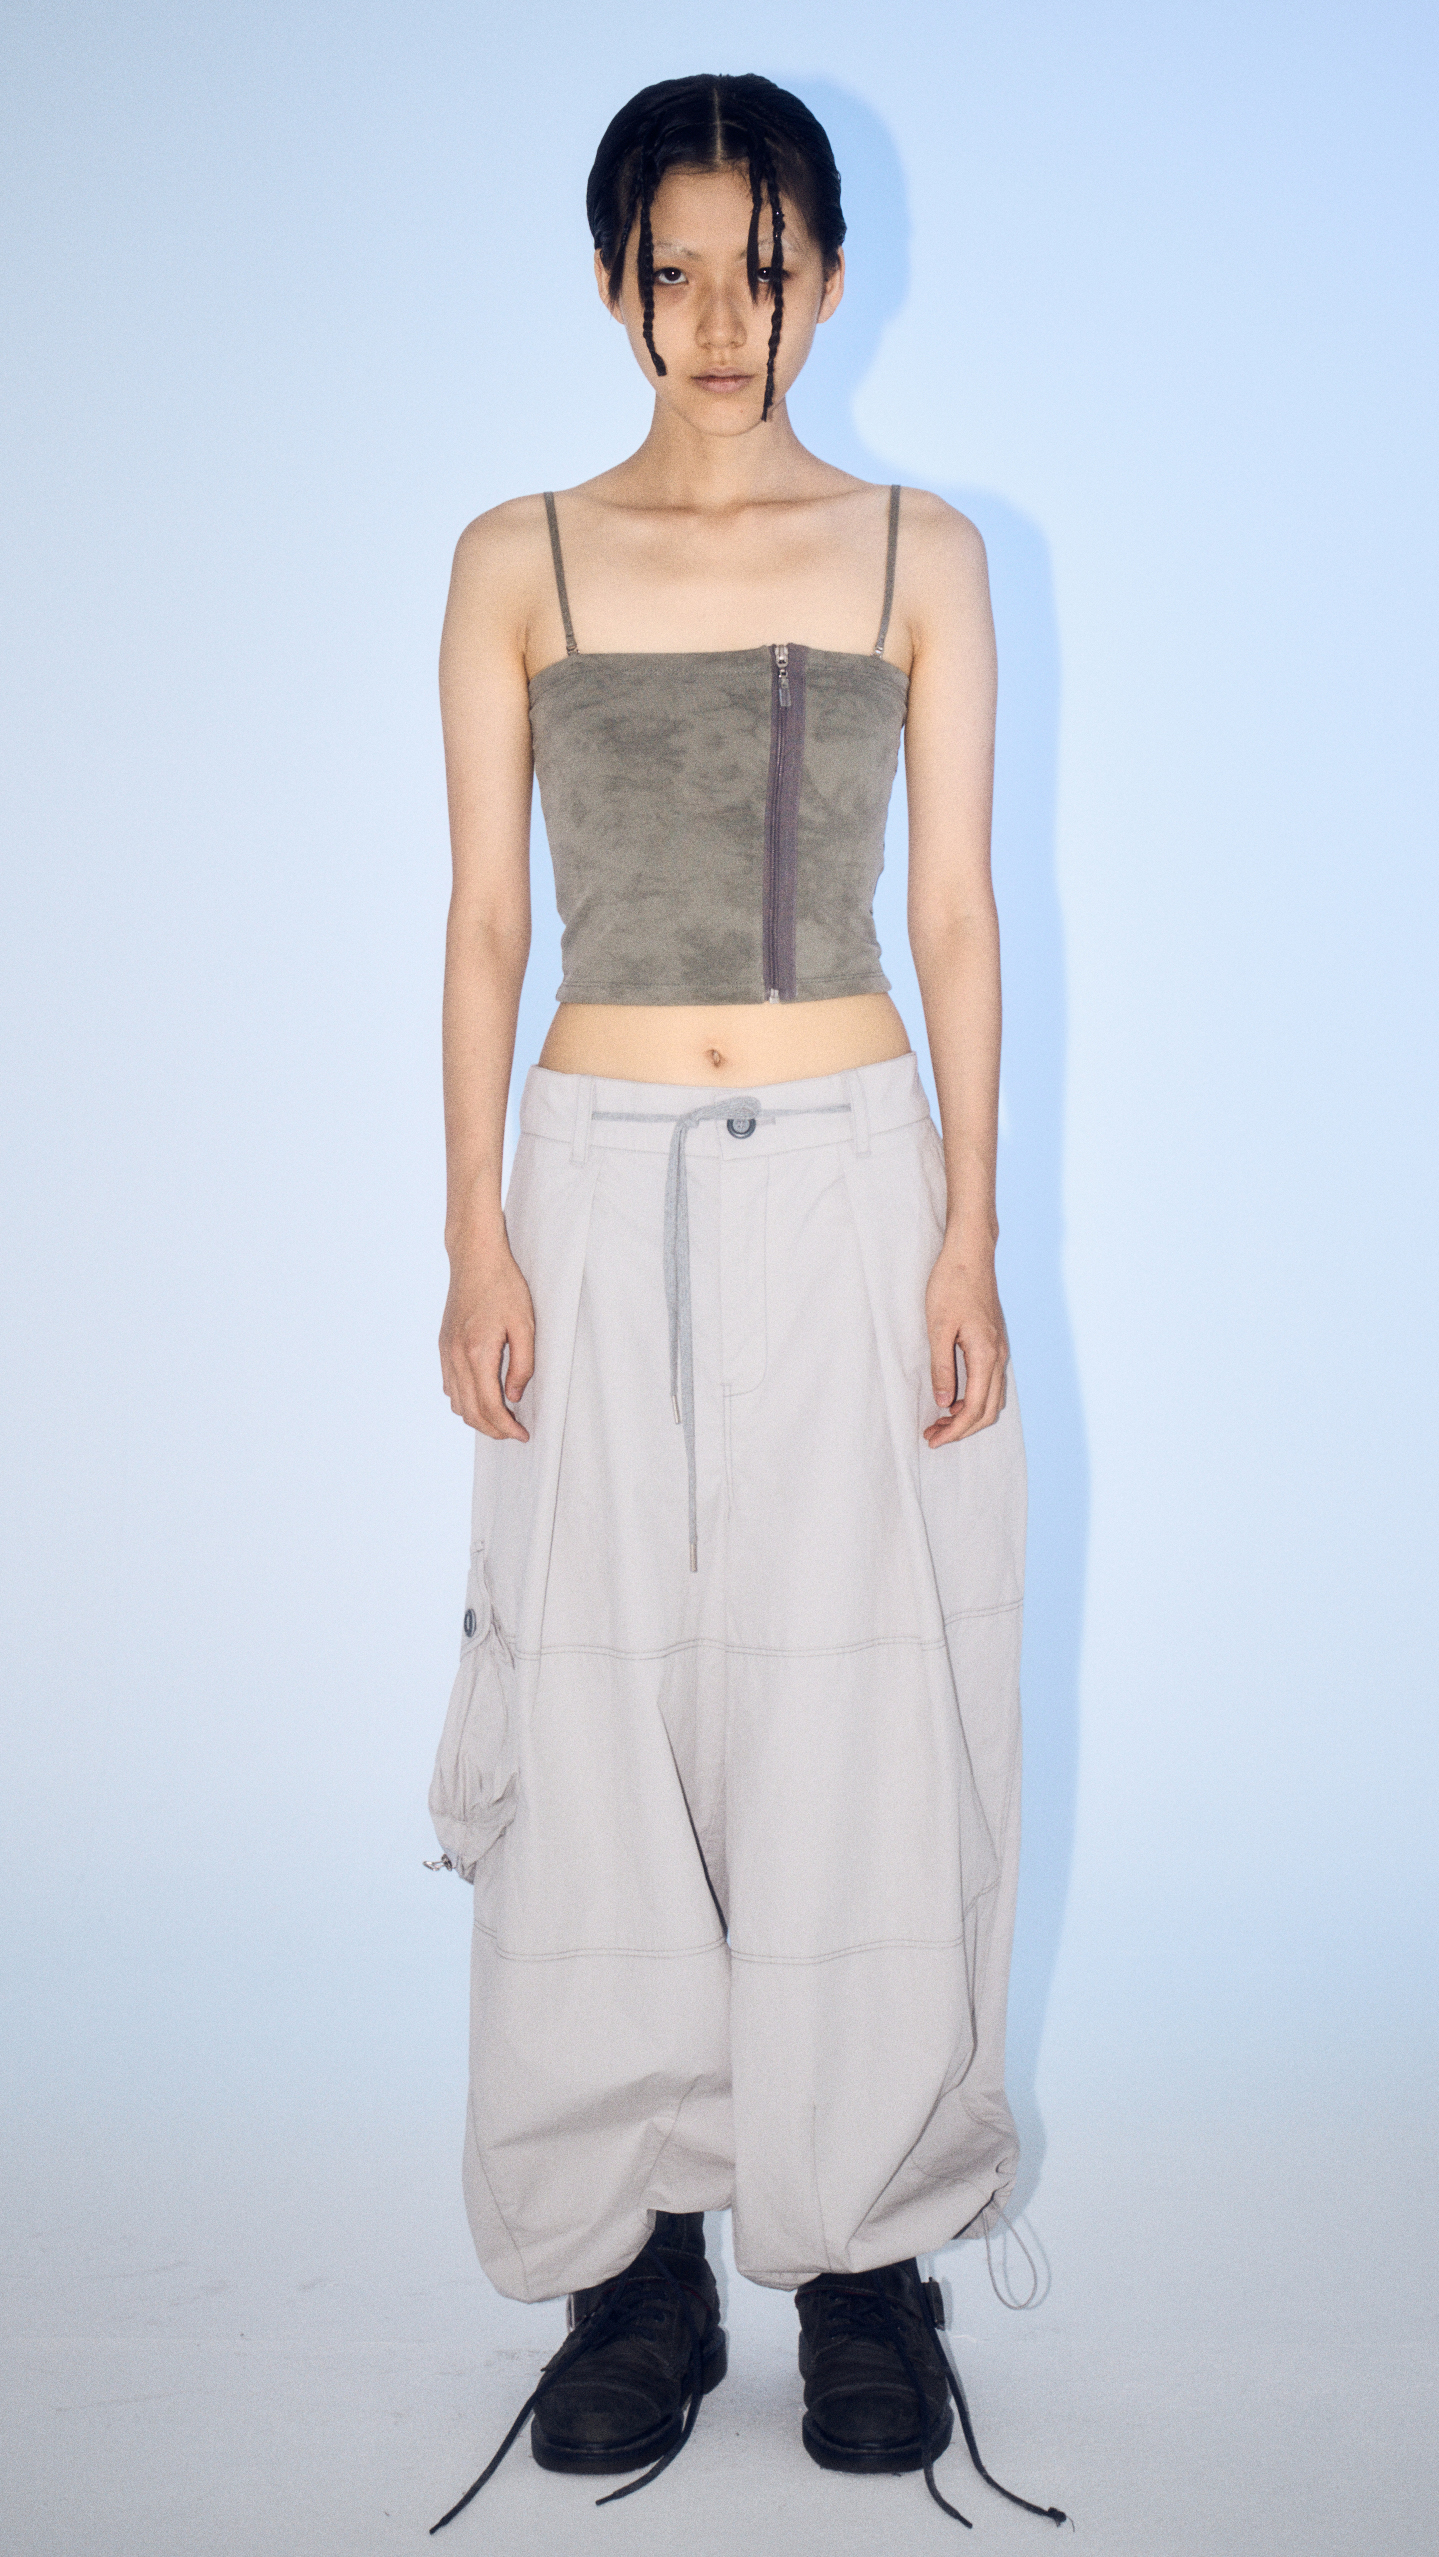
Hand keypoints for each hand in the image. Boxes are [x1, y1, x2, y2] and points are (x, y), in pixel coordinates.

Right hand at [439, 1234, 534, 1440]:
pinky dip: (464, 1401)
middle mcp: (456, 1356)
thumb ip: (522, 1365)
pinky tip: (482, 1397)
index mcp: (477, 1352)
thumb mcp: (525, 1325)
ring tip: (501, 1418)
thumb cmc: (505, 1287)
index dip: (506, 1427)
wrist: (475, 1259)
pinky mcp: (443, 1346)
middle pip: (469, 1411)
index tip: (523, 1435)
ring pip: (456, 1402)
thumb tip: (513, 1397)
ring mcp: (446, 1352)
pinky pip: (449, 1386)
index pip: (489, 1406)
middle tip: (515, 1433)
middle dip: (492, 1429)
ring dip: (477, 1417)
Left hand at [923, 1243, 1008, 1445]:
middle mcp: (999, 1356)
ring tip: (940, 1422)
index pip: (974, 1408)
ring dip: (968, 1416)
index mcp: (986, 1355)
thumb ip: (942, 1367)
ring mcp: (1000, 1350)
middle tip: (933, 1436)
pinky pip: (989, 1382)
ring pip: (992, 1398)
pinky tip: (952, 1399)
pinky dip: (974, 1399)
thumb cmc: (951, 1285)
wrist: (970, 1254)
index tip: (932, 1439)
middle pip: (988, 1410)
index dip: (954, 1430)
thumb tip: (944, 1403)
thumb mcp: (938, 1327)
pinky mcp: (994, 1343)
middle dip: (962, 1429)